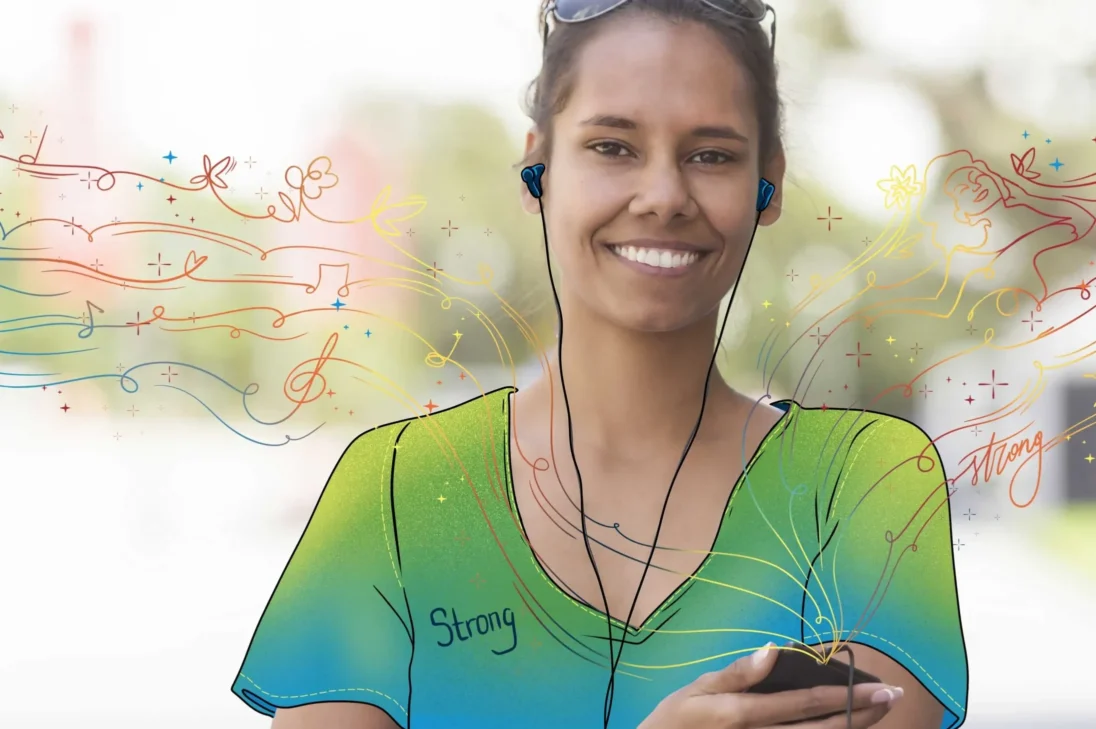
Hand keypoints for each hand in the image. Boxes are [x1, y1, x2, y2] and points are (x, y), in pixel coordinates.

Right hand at [638, 643, 902, 728]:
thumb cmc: (676, 720)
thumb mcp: (698, 689)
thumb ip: (737, 674)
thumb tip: (772, 651)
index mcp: (745, 715)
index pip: (807, 704)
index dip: (847, 696)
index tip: (880, 687)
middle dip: (862, 714)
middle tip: (894, 698)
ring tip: (878, 711)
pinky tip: (842, 726)